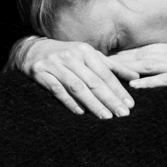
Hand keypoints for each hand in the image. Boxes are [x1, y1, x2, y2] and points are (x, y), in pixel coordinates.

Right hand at [14, 37, 136, 118]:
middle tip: (122, 114)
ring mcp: (55, 64)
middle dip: (109, 98)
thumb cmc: (66, 55)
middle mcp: (71, 56)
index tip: (130, 105)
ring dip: (92, 102)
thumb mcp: (88, 56)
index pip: (105, 73)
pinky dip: (69, 101)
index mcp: (85, 51)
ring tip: (105, 116)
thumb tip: (136, 76)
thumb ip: (111, 66)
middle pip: (93, 81)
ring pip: (77, 86)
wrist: (31, 50)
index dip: (118, 89)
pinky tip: (80, 112)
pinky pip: (56, 89)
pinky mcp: (40, 73)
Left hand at [109, 7, 166, 92]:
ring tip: (107, 71)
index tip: (107, 53)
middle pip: (139, 56)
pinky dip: (148, 82)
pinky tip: (133, 85)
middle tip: (96, 62)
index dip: (124, 50)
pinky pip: (163, 80)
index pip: (143, 47)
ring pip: (146, 66)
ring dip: (127, 68)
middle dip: (117, 59)